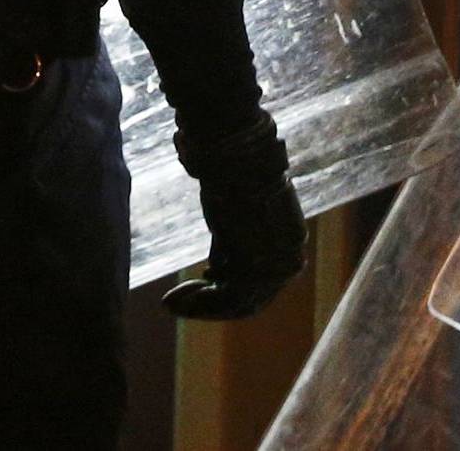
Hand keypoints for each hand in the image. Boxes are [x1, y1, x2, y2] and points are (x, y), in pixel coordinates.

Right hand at [161, 112, 305, 320]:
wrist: (236, 153)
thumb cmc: (230, 172)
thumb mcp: (233, 211)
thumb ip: (231, 241)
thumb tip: (216, 265)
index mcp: (291, 238)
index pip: (261, 277)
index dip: (228, 284)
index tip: (201, 280)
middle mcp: (291, 258)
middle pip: (251, 297)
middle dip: (211, 302)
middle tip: (174, 302)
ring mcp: (277, 267)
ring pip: (237, 303)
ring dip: (200, 306)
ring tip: (169, 303)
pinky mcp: (259, 272)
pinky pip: (226, 301)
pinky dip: (198, 305)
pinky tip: (173, 300)